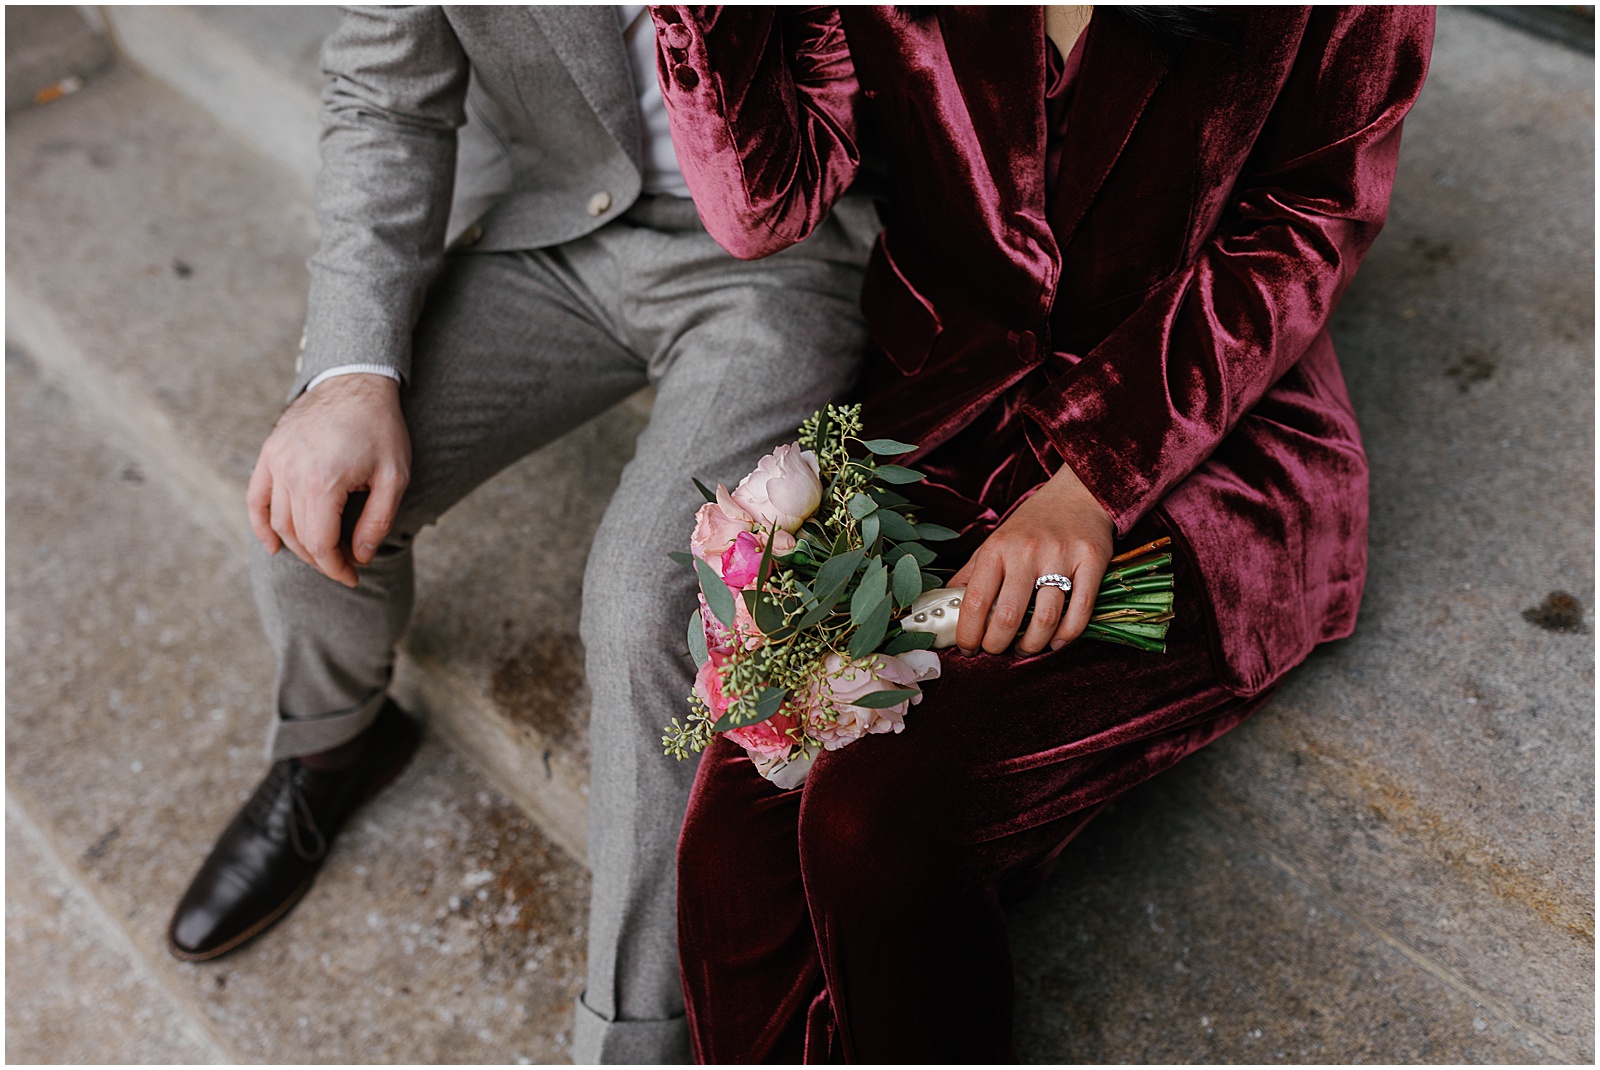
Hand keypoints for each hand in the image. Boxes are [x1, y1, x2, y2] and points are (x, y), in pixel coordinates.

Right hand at [246, 373, 409, 587]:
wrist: (356, 380)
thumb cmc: (381, 428)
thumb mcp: (395, 477)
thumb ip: (377, 521)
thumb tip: (358, 556)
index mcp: (323, 482)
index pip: (320, 543)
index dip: (335, 568)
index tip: (353, 577)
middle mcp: (291, 473)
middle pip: (297, 535)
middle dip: (321, 559)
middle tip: (344, 565)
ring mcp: (275, 461)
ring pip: (277, 520)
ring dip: (297, 545)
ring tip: (321, 555)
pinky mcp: (269, 452)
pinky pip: (256, 497)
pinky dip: (261, 524)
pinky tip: (272, 546)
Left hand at [949, 461, 1112, 654]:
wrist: (1077, 494)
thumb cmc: (1032, 524)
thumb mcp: (996, 541)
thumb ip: (972, 573)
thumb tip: (945, 604)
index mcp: (997, 548)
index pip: (976, 601)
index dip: (968, 633)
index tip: (968, 648)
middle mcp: (1026, 552)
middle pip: (1009, 616)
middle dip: (998, 645)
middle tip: (997, 651)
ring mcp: (1060, 556)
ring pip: (1045, 618)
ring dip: (1033, 644)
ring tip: (1025, 648)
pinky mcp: (1091, 561)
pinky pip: (1080, 610)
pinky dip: (1067, 635)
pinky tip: (1056, 641)